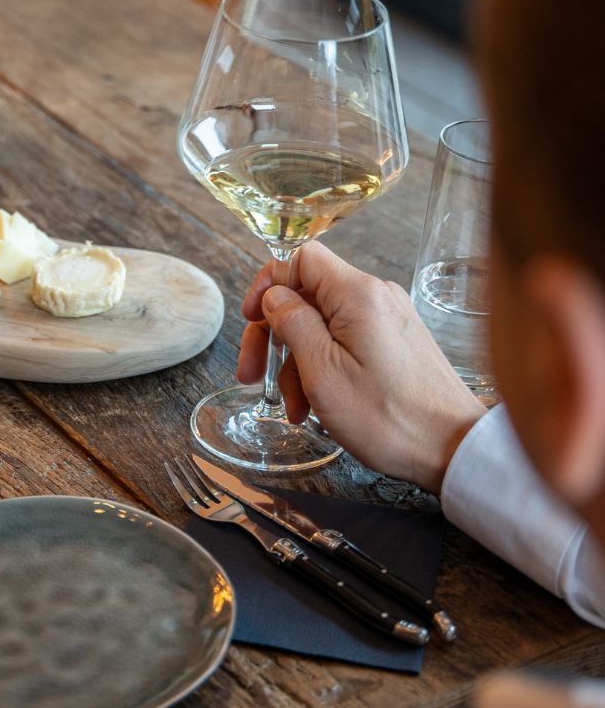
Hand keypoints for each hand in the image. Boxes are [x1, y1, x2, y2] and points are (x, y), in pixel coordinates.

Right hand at [237, 242, 485, 492]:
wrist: (455, 449)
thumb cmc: (389, 416)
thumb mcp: (323, 371)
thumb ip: (293, 323)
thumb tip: (275, 296)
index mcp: (358, 294)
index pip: (301, 258)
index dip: (269, 283)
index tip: (251, 318)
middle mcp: (376, 297)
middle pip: (307, 295)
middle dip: (274, 334)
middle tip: (251, 375)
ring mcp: (389, 320)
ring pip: (324, 325)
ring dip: (297, 362)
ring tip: (294, 408)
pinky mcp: (397, 343)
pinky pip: (347, 342)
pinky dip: (324, 367)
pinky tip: (316, 404)